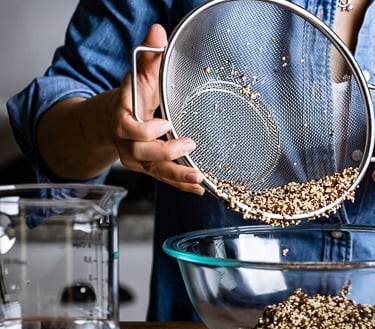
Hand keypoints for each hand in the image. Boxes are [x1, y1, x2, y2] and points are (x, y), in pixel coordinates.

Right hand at [114, 24, 204, 194]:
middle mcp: (128, 143)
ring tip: (199, 178)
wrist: (111, 120)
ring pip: (156, 171)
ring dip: (178, 176)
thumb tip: (158, 31)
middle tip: (189, 145)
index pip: (127, 129)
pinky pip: (165, 178)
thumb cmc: (131, 97)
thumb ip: (149, 56)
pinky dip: (182, 184)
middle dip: (166, 152)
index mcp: (122, 118)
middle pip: (142, 154)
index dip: (144, 130)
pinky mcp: (150, 167)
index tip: (163, 124)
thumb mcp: (139, 75)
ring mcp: (138, 158)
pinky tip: (199, 188)